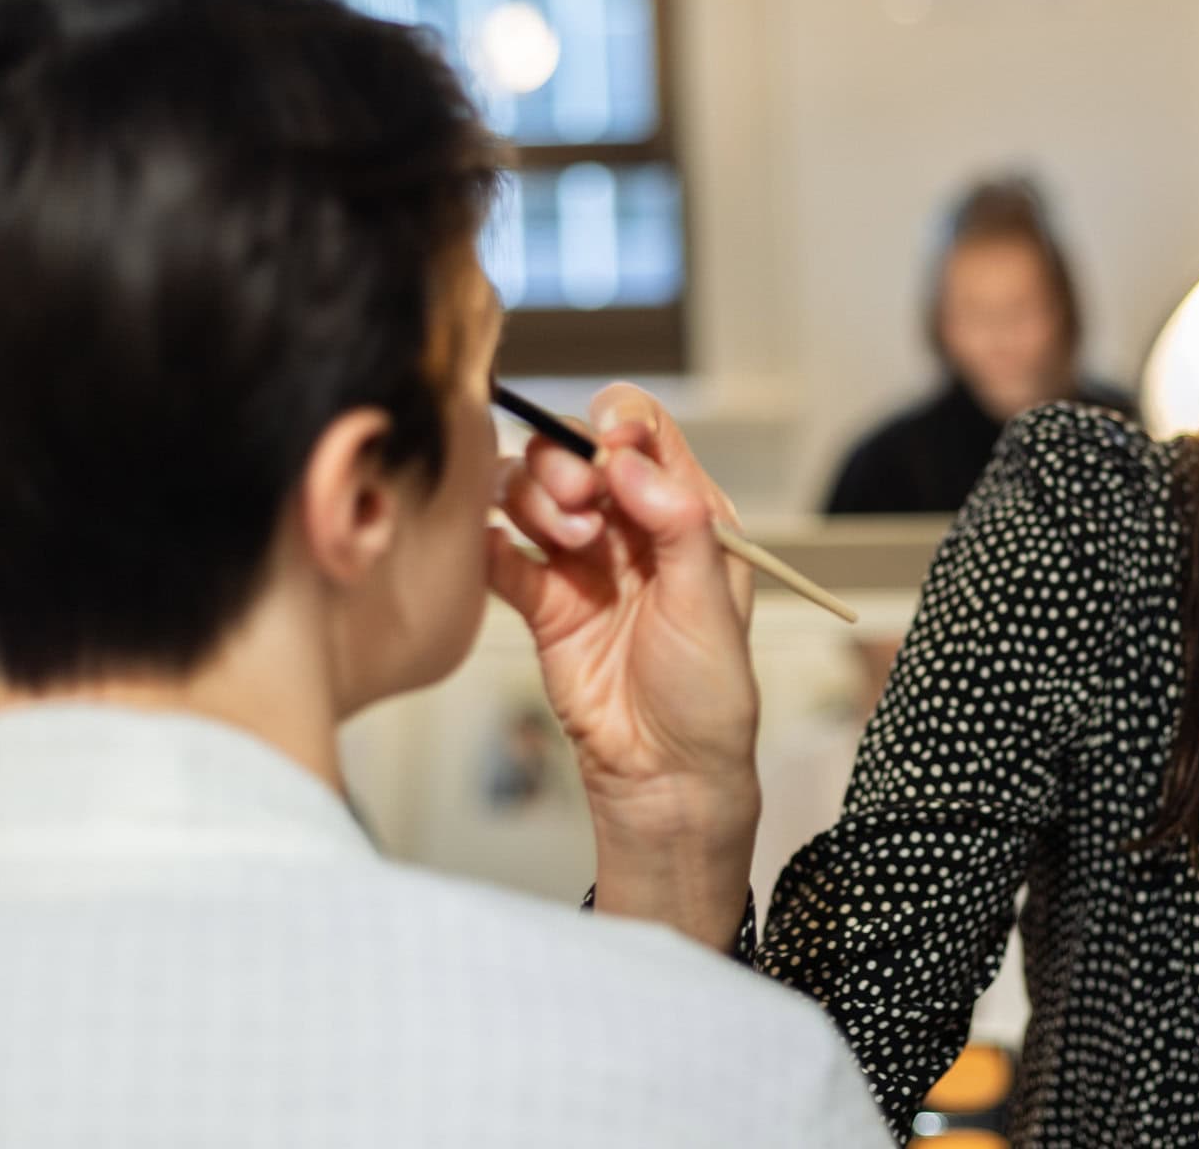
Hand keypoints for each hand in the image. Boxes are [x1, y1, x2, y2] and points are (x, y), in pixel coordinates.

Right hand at [488, 383, 758, 946]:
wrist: (665, 774)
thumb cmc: (707, 693)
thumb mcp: (710, 604)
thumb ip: (677, 523)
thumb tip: (628, 457)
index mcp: (686, 513)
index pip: (644, 434)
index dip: (619, 425)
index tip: (607, 448)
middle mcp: (630, 527)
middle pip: (574, 451)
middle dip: (566, 462)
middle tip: (580, 503)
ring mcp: (580, 561)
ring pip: (532, 491)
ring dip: (537, 499)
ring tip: (568, 541)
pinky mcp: (540, 601)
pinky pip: (498, 553)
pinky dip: (488, 542)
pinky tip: (497, 553)